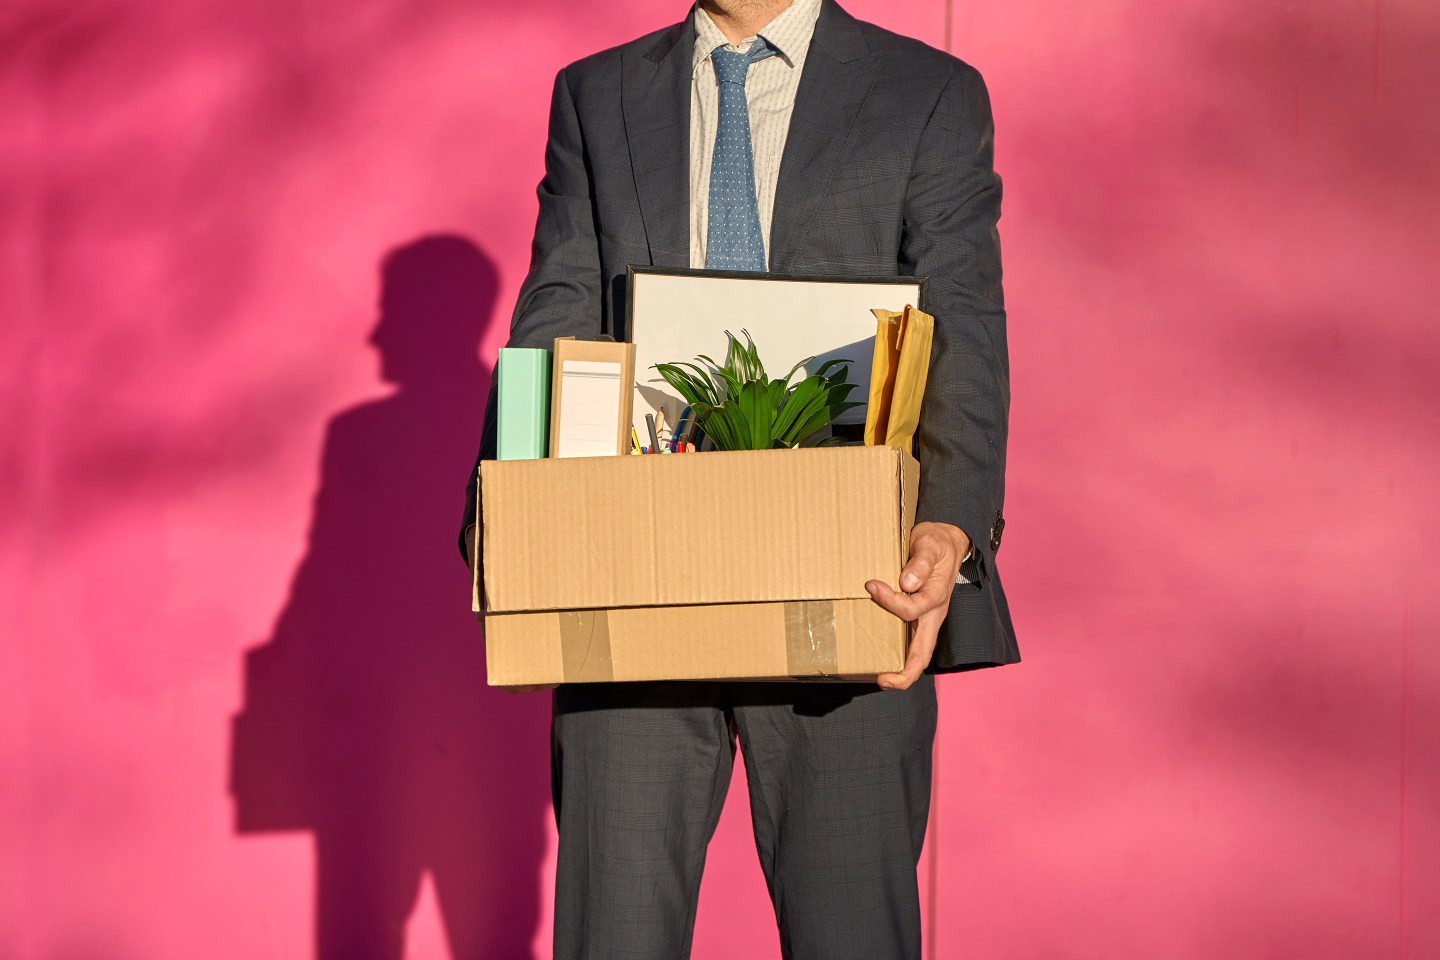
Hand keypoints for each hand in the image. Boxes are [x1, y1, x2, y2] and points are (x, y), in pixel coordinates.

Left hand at [866, 521, 969, 690]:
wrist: (947, 542)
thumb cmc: (936, 543)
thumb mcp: (930, 545)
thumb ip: (920, 562)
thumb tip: (907, 583)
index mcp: (936, 596)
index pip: (912, 609)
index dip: (890, 601)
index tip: (871, 585)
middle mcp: (933, 614)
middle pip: (923, 653)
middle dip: (905, 672)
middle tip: (882, 680)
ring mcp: (927, 620)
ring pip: (918, 654)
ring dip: (901, 670)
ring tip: (880, 678)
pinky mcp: (919, 618)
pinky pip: (910, 643)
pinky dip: (897, 655)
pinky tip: (880, 656)